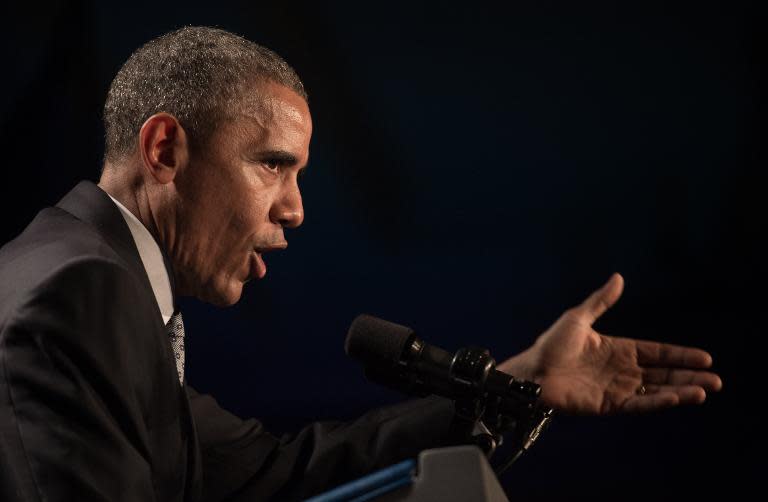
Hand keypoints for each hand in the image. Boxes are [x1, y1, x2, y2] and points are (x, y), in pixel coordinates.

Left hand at [497, 273, 722, 414]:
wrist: (531, 371)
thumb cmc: (550, 345)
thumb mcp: (578, 318)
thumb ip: (601, 301)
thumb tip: (619, 277)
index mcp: (617, 349)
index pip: (656, 352)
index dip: (679, 355)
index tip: (704, 358)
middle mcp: (621, 370)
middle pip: (662, 374)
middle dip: (689, 377)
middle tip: (716, 381)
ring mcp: (616, 389)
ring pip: (656, 391)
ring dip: (680, 391)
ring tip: (704, 391)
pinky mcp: (608, 405)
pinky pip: (639, 404)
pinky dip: (658, 402)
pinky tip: (676, 398)